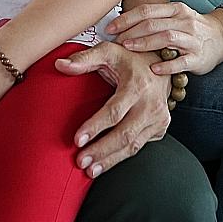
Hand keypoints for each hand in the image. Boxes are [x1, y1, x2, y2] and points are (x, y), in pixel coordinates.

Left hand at [54, 43, 171, 176]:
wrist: (162, 63)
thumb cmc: (130, 59)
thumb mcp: (108, 51)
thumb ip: (84, 58)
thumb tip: (60, 65)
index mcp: (137, 85)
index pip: (114, 111)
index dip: (95, 127)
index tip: (77, 139)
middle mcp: (150, 104)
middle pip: (124, 134)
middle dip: (101, 150)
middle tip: (81, 160)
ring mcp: (158, 118)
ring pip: (133, 145)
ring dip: (110, 159)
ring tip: (90, 170)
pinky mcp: (160, 127)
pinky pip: (139, 146)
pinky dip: (121, 157)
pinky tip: (106, 163)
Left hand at [107, 2, 222, 74]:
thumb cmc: (192, 28)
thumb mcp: (175, 17)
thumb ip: (154, 19)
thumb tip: (121, 25)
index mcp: (175, 10)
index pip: (147, 11)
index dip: (126, 18)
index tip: (110, 28)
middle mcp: (184, 21)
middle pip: (153, 24)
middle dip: (131, 32)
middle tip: (115, 41)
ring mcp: (192, 39)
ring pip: (166, 38)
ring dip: (145, 43)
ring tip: (129, 49)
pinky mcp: (199, 58)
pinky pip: (181, 61)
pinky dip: (167, 65)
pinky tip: (154, 69)